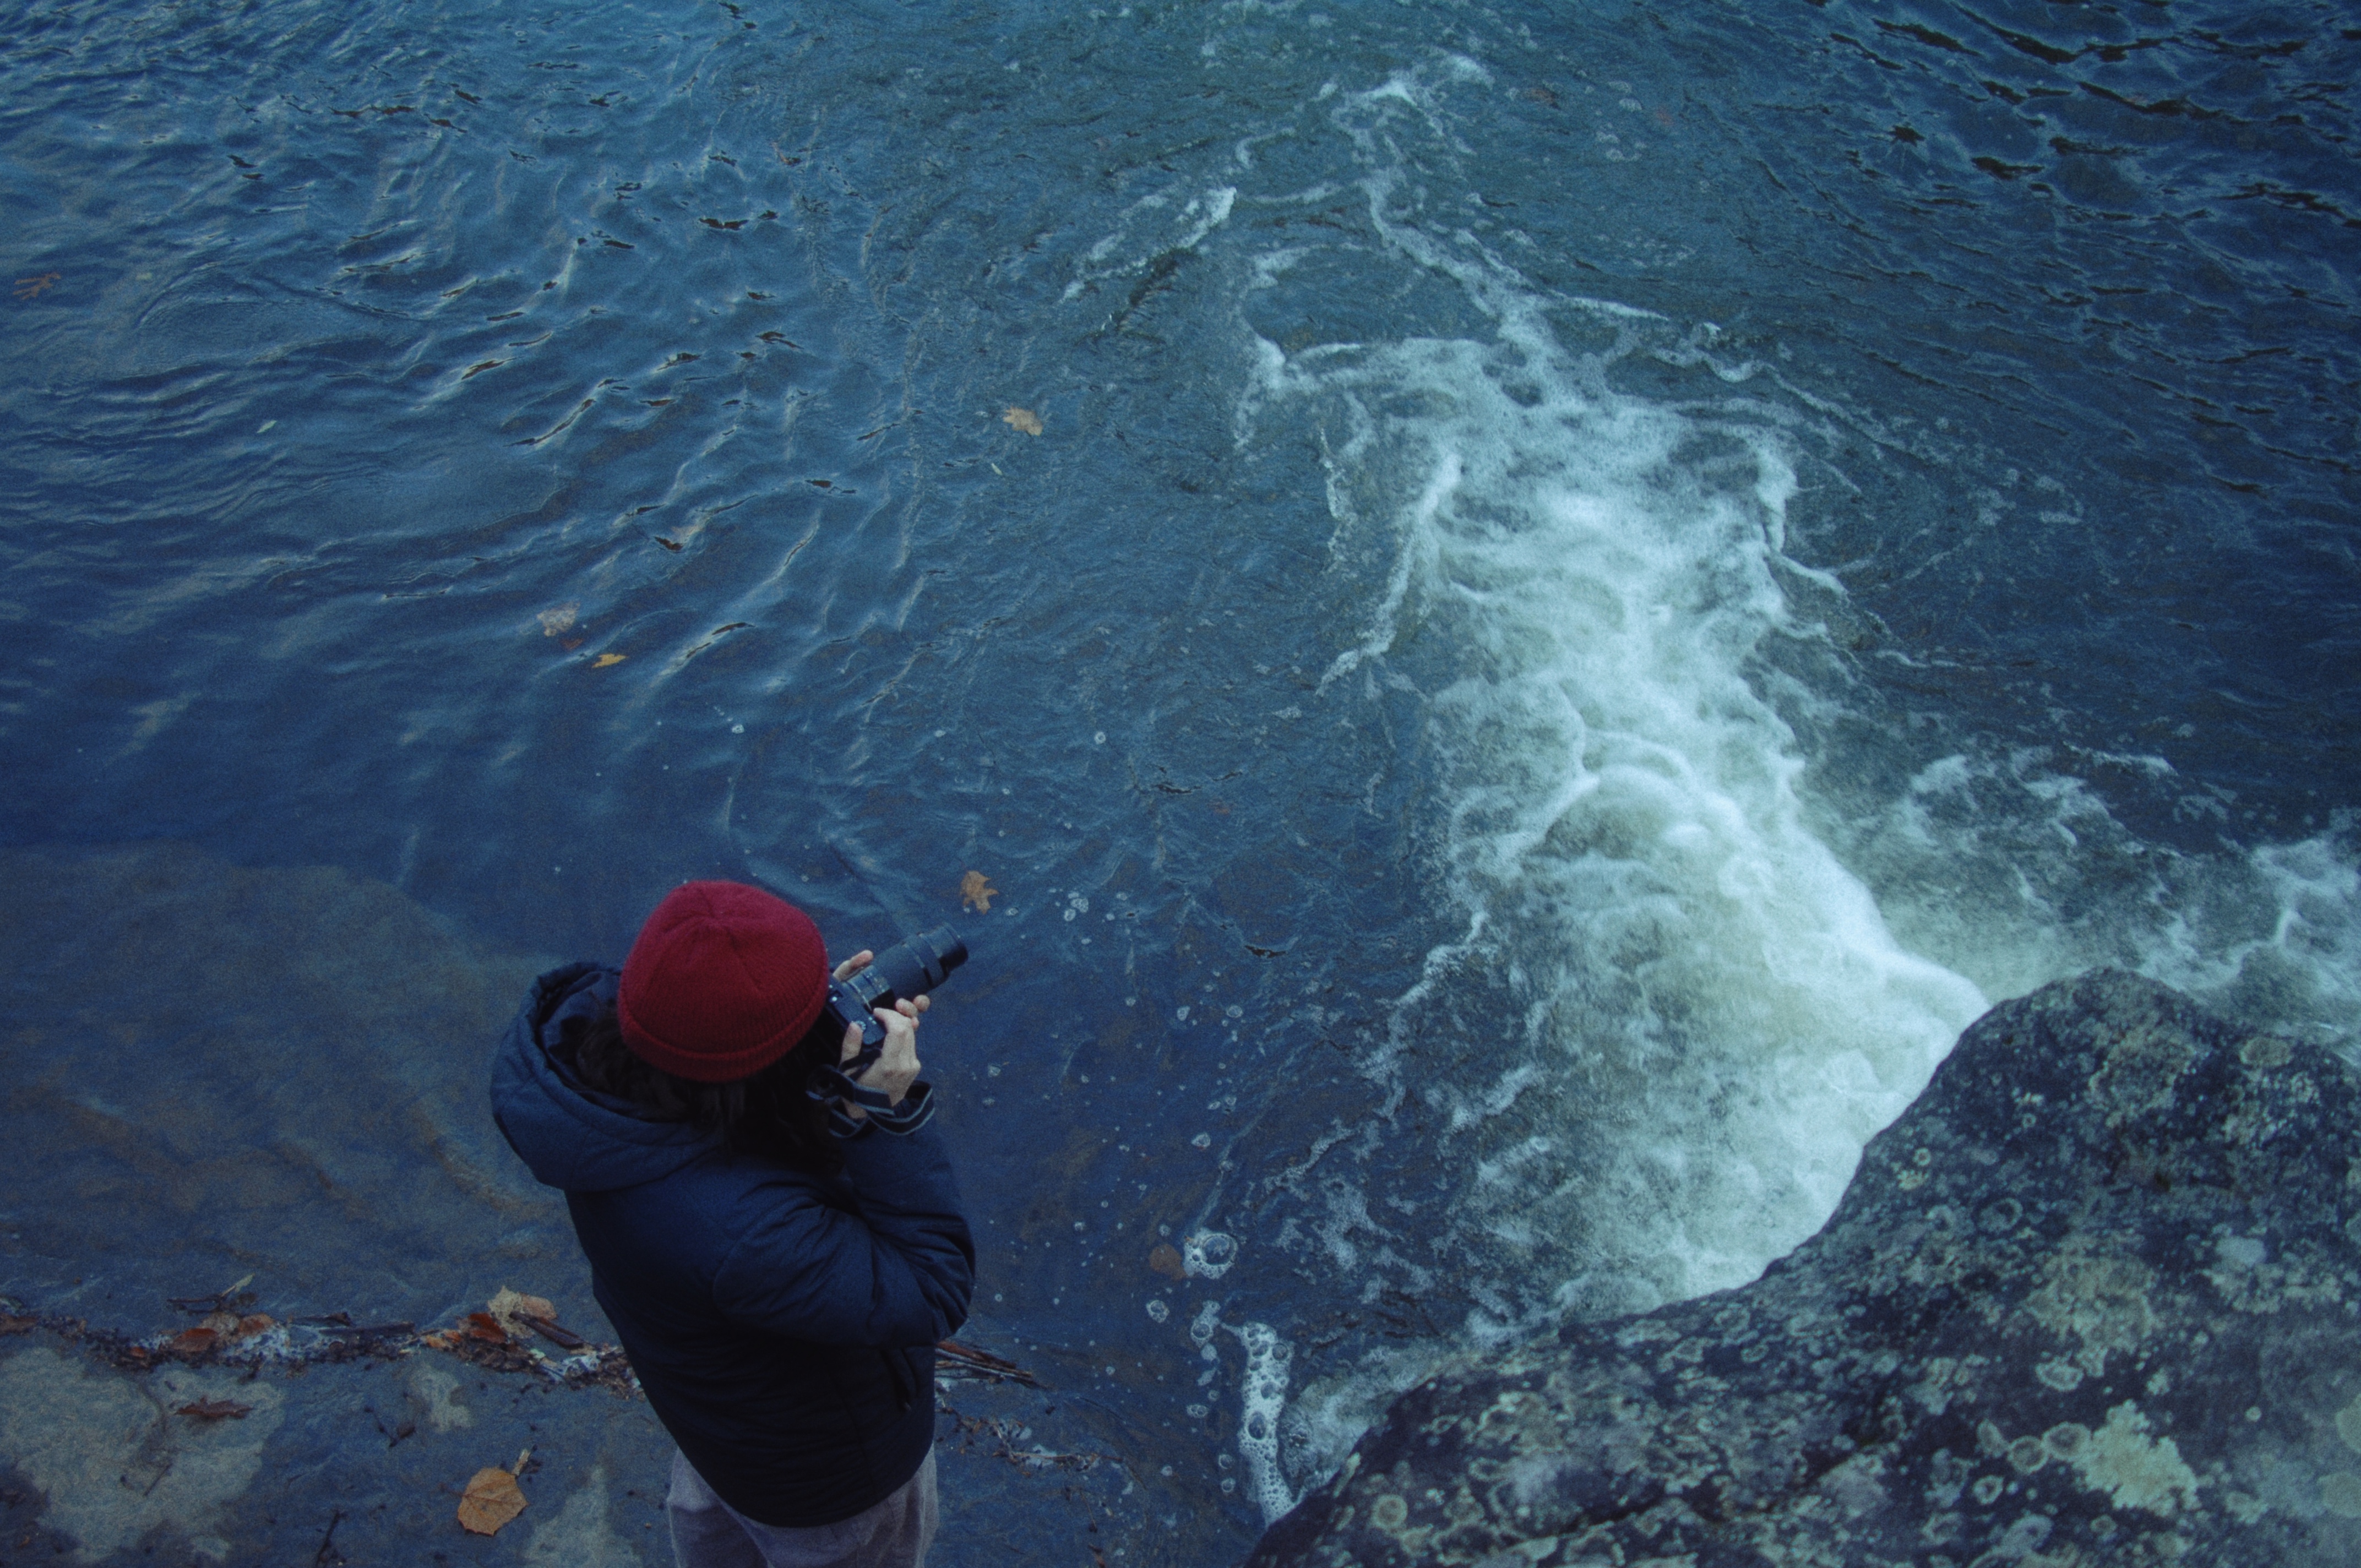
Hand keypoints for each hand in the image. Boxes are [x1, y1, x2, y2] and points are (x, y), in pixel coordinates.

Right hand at [831, 952, 927, 1117]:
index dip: (889, 1015)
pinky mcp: (915, 1068)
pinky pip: (912, 1044)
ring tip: (884, 1023)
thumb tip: (855, 1024)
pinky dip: (903, 1034)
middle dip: (894, 1016)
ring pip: (912, 1035)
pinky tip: (890, 1035)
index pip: (899, 1030)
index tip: (876, 1012)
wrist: (870, 1113)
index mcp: (889, 1066)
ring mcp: (913, 1068)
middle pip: (908, 1029)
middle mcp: (905, 1066)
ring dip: (899, 1024)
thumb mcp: (847, 1070)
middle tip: (879, 1015)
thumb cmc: (856, 1091)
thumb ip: (850, 1046)